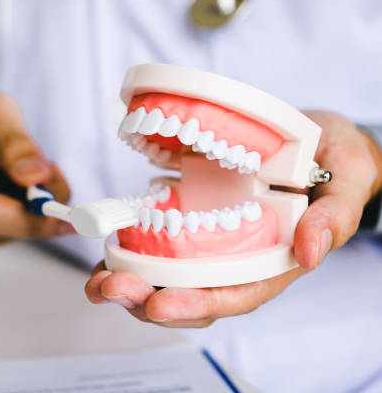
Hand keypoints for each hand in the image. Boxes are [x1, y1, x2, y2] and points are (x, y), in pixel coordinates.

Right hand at [0, 94, 70, 252]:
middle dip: (39, 209)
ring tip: (16, 171)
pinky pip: (1, 236)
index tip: (67, 216)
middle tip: (57, 176)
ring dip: (28, 208)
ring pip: (6, 233)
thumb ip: (15, 141)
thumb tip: (38, 178)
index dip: (27, 218)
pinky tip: (4, 189)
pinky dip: (16, 216)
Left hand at [85, 110, 381, 327]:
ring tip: (97, 281)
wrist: (318, 142)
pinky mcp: (195, 221)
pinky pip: (160, 246)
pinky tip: (105, 256)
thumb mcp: (348, 179)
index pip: (234, 295)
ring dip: (131, 284)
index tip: (159, 304)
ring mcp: (213, 243)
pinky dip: (131, 255)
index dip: (196, 304)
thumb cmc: (336, 164)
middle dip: (147, 300)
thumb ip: (334, 215)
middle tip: (109, 287)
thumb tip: (310, 252)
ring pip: (168, 278)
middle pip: (191, 295)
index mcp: (274, 261)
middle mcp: (238, 260)